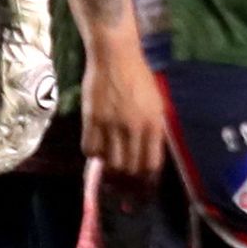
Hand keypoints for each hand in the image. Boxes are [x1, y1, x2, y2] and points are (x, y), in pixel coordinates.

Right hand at [0, 0, 61, 183]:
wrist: (23, 26)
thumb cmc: (22, 50)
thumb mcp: (26, 81)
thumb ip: (19, 103)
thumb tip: (6, 123)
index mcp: (43, 107)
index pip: (28, 143)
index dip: (10, 158)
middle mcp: (38, 110)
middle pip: (18, 147)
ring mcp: (24, 105)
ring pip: (6, 142)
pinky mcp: (9, 97)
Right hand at [80, 32, 170, 182]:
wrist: (115, 56)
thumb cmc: (140, 77)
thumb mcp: (157, 104)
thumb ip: (154, 131)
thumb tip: (148, 158)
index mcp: (153, 124)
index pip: (151, 165)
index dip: (147, 182)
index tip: (143, 191)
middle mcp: (133, 128)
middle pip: (129, 169)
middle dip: (128, 184)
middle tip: (124, 191)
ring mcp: (111, 124)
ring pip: (109, 163)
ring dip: (109, 173)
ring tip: (109, 176)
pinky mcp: (91, 119)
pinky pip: (90, 148)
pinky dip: (93, 155)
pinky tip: (97, 152)